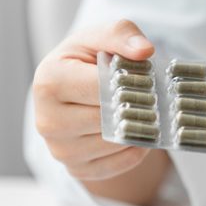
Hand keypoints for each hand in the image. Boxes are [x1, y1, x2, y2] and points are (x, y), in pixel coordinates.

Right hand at [33, 20, 170, 205]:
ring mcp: (59, 149)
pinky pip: (119, 164)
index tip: (152, 82)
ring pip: (116, 143)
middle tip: (158, 101)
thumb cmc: (89, 60)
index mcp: (49, 81)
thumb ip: (123, 35)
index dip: (132, 85)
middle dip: (137, 109)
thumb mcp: (103, 37)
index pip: (101, 88)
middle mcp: (47, 120)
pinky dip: (135, 150)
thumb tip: (144, 50)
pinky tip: (138, 133)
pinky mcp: (76, 170)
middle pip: (109, 119)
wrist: (75, 90)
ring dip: (138, 130)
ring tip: (147, 114)